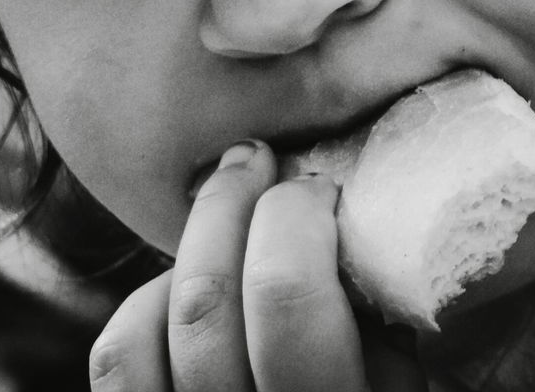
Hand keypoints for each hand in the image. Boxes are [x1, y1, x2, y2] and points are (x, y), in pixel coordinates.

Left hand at [88, 139, 427, 390]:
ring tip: (228, 209)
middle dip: (232, 204)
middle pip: (207, 298)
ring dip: (192, 245)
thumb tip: (358, 215)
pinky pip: (123, 356)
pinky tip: (189, 278)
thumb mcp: (412, 377)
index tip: (321, 189)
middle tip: (262, 164)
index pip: (285, 297)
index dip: (296, 218)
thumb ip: (389, 319)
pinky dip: (148, 300)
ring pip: (157, 321)